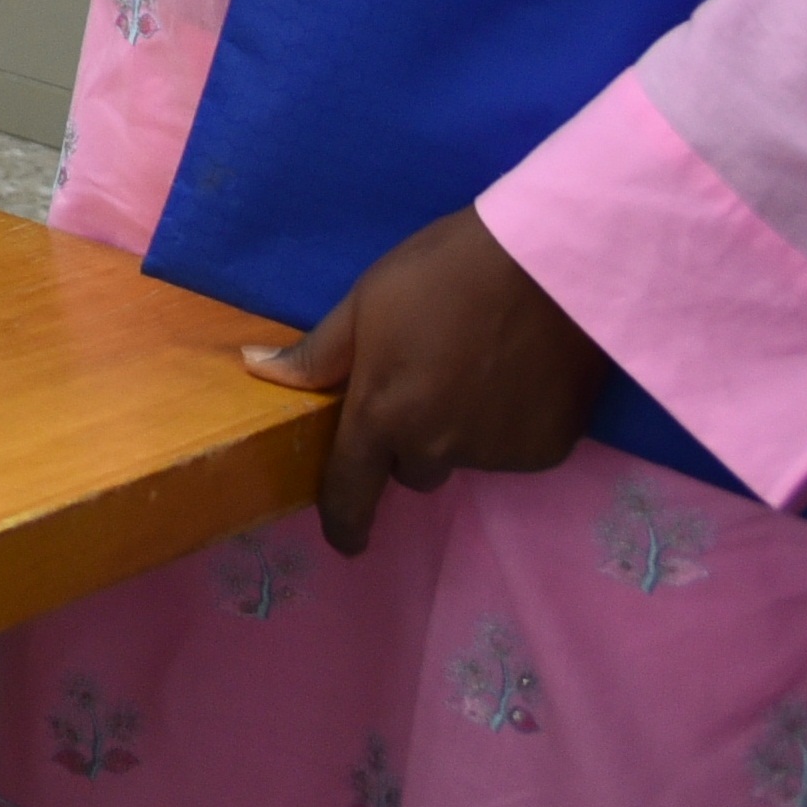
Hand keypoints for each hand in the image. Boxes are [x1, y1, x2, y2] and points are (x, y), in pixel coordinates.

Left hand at [248, 203, 614, 553]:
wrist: (545, 267)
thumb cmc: (440, 274)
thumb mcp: (364, 304)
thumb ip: (318, 354)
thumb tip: (258, 369)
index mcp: (383, 416)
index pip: (351, 490)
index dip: (343, 521)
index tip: (344, 539)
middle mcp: (437, 449)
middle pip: (411, 466)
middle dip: (409, 438)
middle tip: (425, 380)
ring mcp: (496, 455)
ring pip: (464, 457)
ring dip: (461, 429)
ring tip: (478, 365)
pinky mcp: (548, 451)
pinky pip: (513, 450)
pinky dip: (510, 425)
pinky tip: (519, 376)